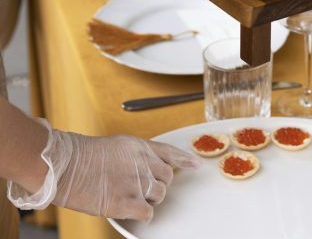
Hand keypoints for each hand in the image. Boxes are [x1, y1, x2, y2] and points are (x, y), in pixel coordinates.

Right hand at [52, 132, 198, 220]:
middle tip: (140, 187)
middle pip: (166, 178)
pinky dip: (142, 214)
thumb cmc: (87, 156)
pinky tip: (131, 210)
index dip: (184, 160)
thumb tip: (150, 166)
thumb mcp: (119, 145)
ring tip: (129, 195)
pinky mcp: (127, 202)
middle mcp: (143, 162)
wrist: (68, 165)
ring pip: (158, 196)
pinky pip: (148, 213)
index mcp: (140, 146)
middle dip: (156, 184)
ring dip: (148, 199)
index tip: (195, 165)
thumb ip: (138, 154)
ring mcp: (136, 182)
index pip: (170, 153)